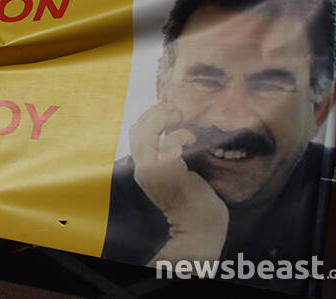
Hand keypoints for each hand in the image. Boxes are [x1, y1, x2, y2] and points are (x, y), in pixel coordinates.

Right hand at [130, 103, 228, 263]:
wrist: (200, 225)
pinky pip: (170, 144)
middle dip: (155, 113)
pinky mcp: (169, 173)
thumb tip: (173, 130)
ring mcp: (154, 171)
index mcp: (143, 168)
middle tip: (175, 109)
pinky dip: (181, 135)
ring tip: (179, 116)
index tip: (168, 110)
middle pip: (136, 130)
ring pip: (146, 133)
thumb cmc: (192, 198)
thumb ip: (167, 156)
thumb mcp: (174, 173)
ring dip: (163, 118)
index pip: (135, 134)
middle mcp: (143, 169)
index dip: (149, 117)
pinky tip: (193, 139)